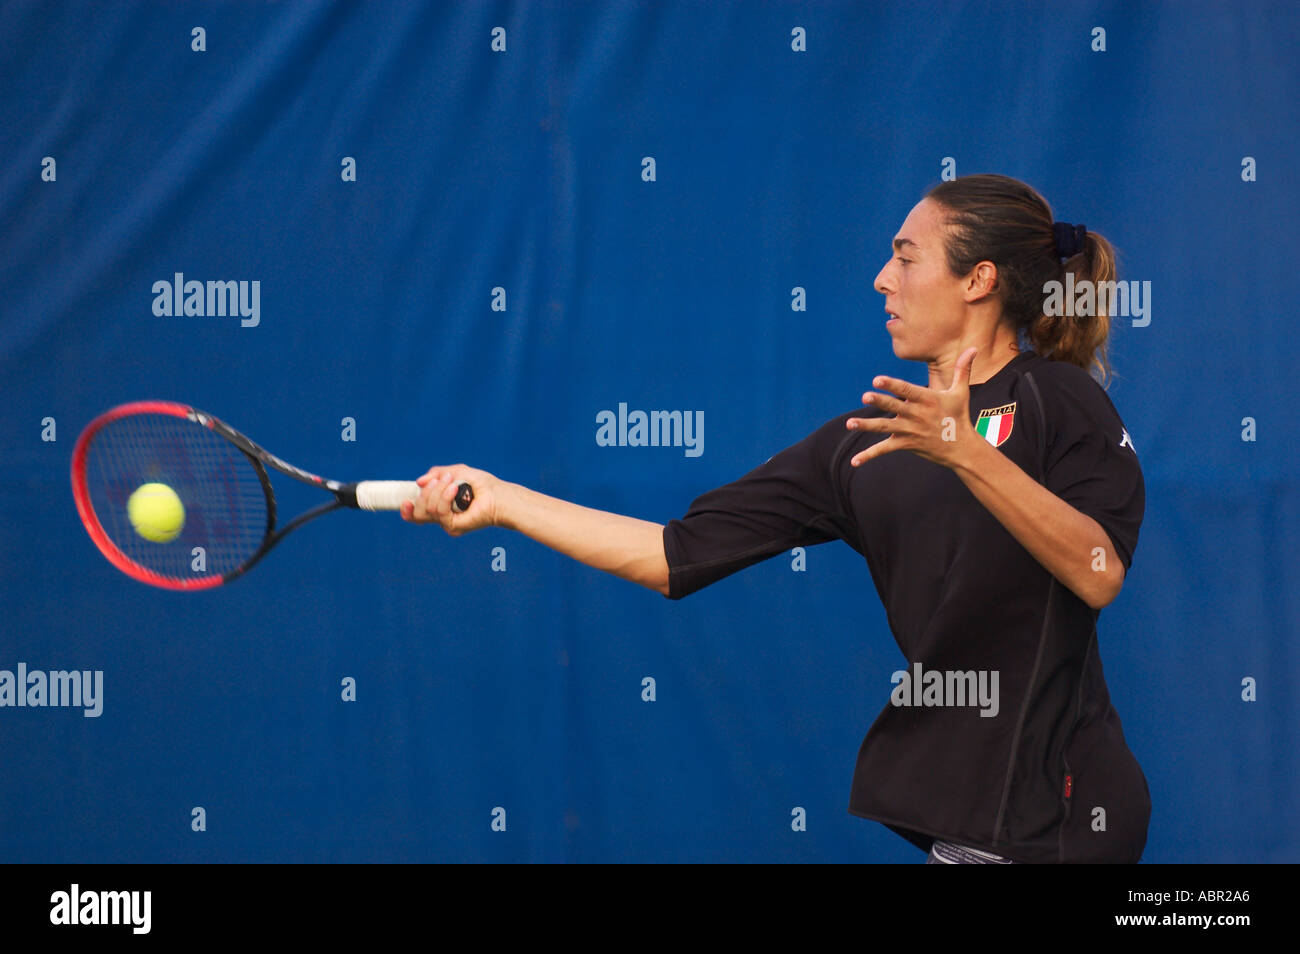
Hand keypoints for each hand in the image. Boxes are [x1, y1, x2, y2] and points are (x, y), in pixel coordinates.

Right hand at [400, 463, 501, 535]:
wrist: (498, 494)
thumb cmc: (482, 484)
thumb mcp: (457, 472)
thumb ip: (437, 474)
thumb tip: (419, 482)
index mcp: (440, 506)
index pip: (416, 514)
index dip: (407, 510)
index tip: (405, 500)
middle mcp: (442, 517)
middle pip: (418, 511)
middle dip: (426, 492)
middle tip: (443, 479)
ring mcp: (447, 523)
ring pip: (428, 509)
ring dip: (438, 490)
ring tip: (454, 482)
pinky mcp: (454, 527)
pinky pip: (439, 512)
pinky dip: (445, 496)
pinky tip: (455, 487)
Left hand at [846, 347, 978, 469]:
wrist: (962, 448)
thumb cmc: (959, 416)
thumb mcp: (961, 392)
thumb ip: (963, 369)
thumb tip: (974, 348)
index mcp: (927, 400)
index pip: (907, 390)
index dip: (892, 385)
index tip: (877, 379)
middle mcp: (916, 415)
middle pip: (895, 407)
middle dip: (880, 402)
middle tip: (865, 396)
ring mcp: (910, 431)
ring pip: (885, 427)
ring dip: (867, 426)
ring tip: (850, 424)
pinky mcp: (906, 444)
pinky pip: (884, 450)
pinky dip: (869, 455)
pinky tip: (854, 461)